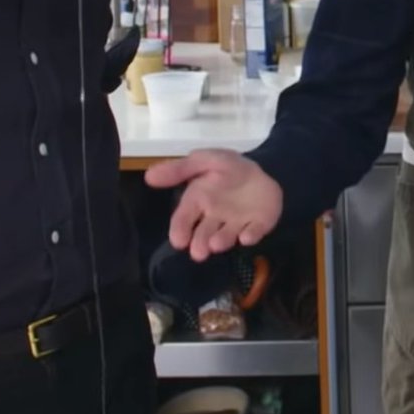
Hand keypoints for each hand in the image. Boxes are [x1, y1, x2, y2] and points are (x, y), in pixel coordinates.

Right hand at [145, 149, 283, 260]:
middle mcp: (215, 218)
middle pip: (204, 234)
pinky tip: (247, 236)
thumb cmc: (229, 168)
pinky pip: (255, 231)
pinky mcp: (258, 225)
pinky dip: (251, 235)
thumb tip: (149, 175)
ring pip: (226, 236)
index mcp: (199, 201)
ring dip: (221, 241)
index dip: (179, 230)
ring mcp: (237, 223)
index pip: (184, 219)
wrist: (265, 168)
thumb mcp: (205, 160)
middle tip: (198, 252)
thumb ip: (180, 169)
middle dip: (200, 244)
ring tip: (215, 244)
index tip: (178, 241)